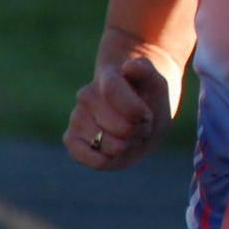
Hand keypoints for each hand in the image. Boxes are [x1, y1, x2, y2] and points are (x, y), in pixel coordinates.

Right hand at [64, 55, 171, 169]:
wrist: (138, 114)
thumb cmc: (148, 99)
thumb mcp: (157, 85)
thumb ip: (148, 73)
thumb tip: (129, 66)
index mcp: (108, 77)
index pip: (112, 90)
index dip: (138, 110)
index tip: (147, 112)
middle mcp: (86, 95)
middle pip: (123, 128)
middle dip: (138, 131)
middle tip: (138, 123)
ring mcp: (77, 117)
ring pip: (112, 148)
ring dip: (128, 146)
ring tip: (127, 133)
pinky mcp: (71, 139)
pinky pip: (94, 161)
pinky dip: (111, 160)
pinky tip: (113, 148)